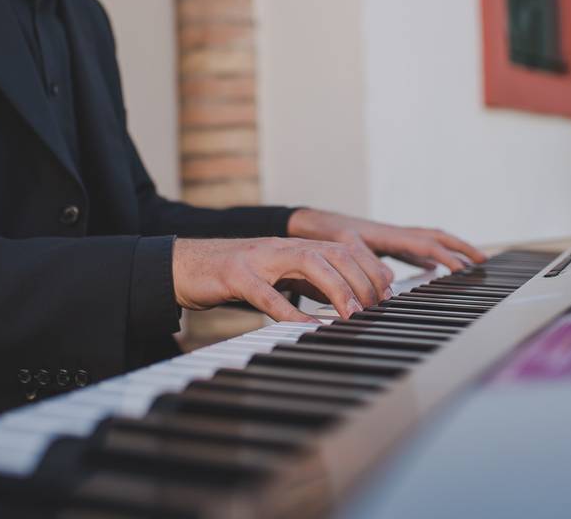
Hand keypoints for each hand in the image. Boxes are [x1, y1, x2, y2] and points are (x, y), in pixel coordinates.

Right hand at [170, 237, 393, 322]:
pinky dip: (289, 310)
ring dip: (336, 289)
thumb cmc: (233, 275)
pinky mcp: (235, 275)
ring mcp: (258, 258)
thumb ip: (311, 285)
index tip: (387, 293)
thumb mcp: (280, 277)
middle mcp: (282, 247)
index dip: (370, 269)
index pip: (344, 249)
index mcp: (295, 246)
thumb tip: (347, 301)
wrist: (183, 266)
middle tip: (376, 308)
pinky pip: (266, 293)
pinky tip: (306, 326)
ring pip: (308, 262)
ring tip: (352, 314)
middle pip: (334, 252)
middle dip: (361, 279)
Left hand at [287, 209, 486, 270]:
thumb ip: (365, 262)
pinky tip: (435, 269)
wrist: (310, 223)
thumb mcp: (343, 247)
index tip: (465, 269)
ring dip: (449, 251)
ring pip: (428, 242)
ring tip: (469, 264)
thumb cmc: (325, 233)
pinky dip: (430, 257)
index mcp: (388, 234)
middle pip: (436, 237)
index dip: (446, 256)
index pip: (425, 243)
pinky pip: (414, 250)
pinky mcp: (384, 245)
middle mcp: (394, 234)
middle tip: (484, 261)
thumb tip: (390, 280)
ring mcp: (391, 238)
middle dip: (461, 247)